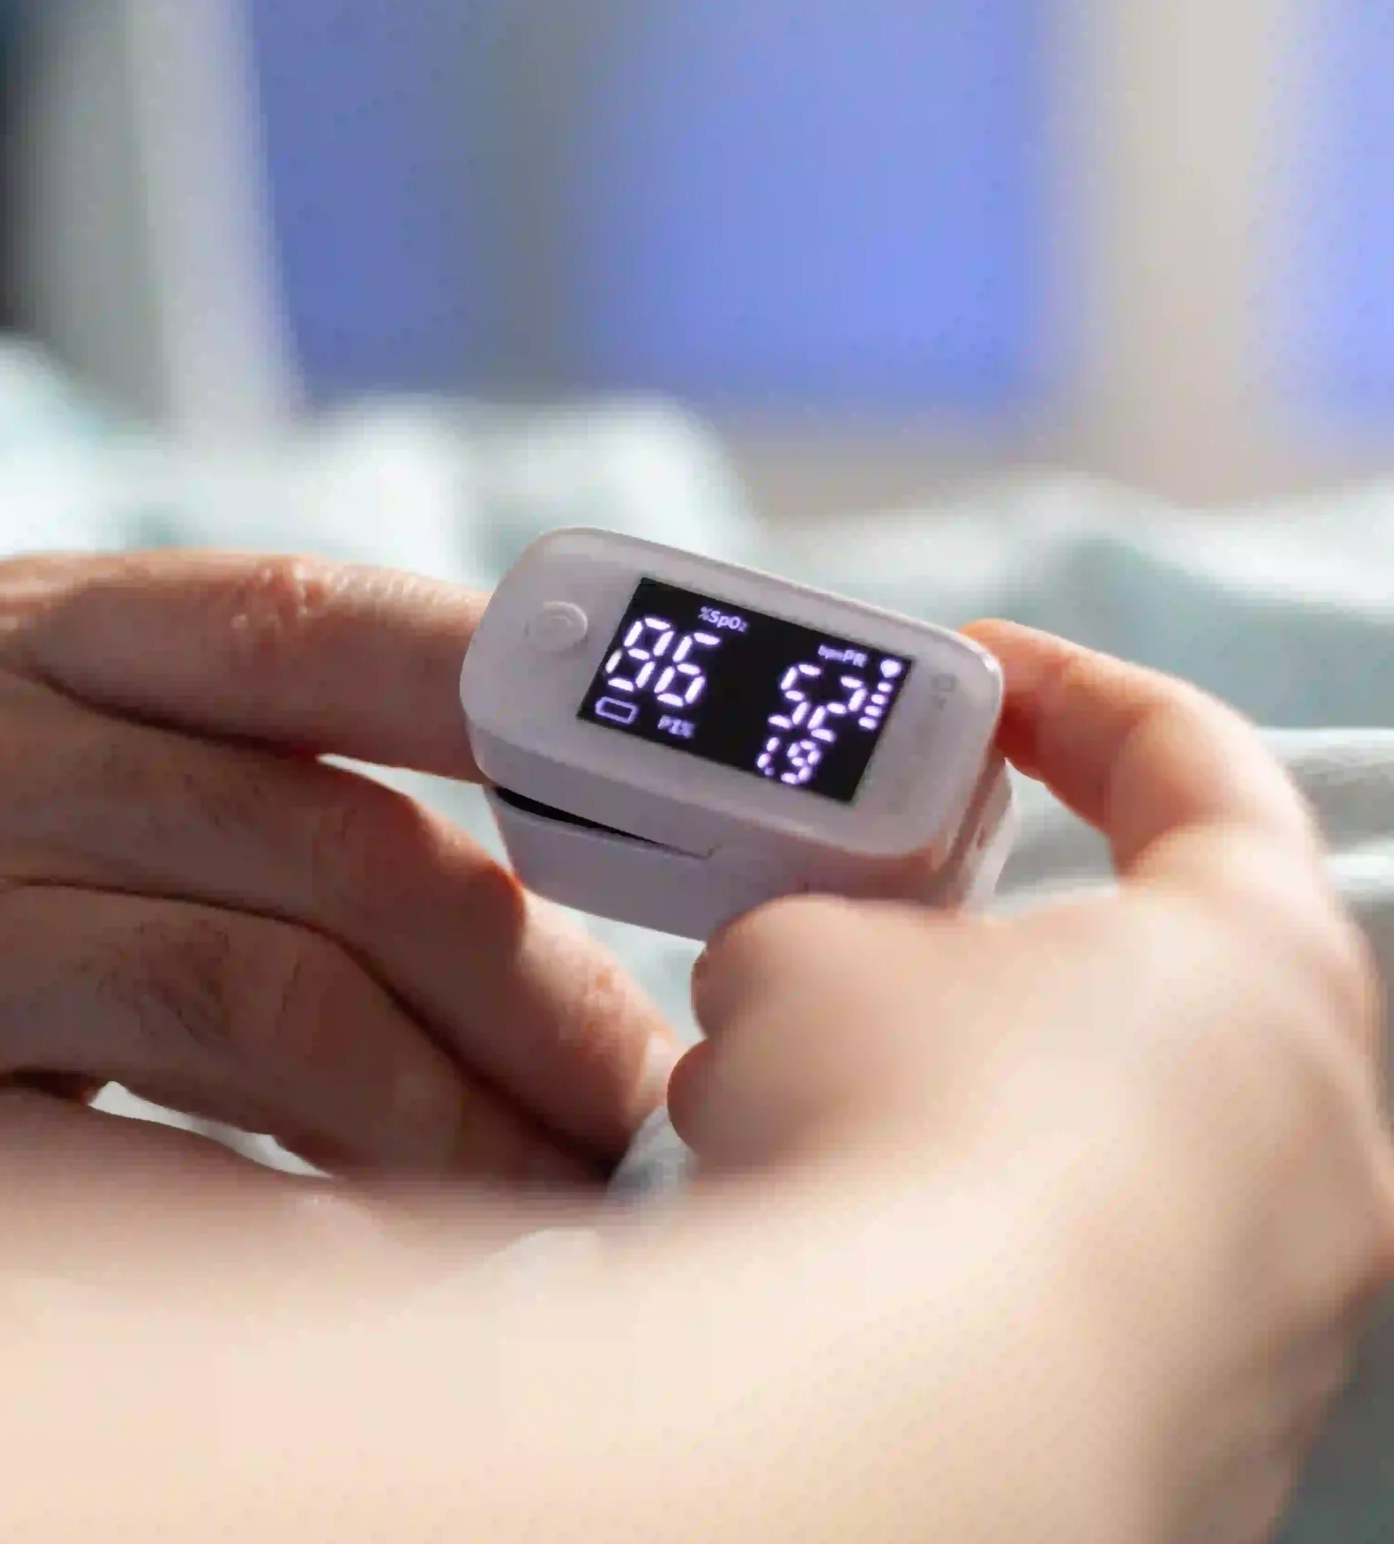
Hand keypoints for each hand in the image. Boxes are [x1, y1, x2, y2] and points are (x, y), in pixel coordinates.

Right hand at [0, 553, 672, 1178]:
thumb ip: (145, 757)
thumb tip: (457, 854)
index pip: (321, 617)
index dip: (544, 690)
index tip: (710, 788)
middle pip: (346, 834)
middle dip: (539, 982)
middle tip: (643, 1098)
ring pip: (279, 989)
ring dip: (461, 1117)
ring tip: (556, 1203)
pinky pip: (145, 1165)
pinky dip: (298, 1228)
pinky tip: (379, 1278)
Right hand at [670, 621, 1393, 1542]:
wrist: (919, 1416)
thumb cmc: (909, 1130)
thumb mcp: (803, 952)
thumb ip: (820, 931)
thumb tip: (794, 993)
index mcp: (1259, 955)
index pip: (1193, 759)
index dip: (1065, 691)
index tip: (968, 676)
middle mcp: (1322, 1126)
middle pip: (1144, 987)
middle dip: (969, 962)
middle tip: (845, 952)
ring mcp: (1284, 1295)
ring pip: (1093, 1153)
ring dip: (942, 1116)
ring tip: (779, 1127)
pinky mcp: (1207, 1425)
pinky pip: (1067, 1291)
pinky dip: (959, 1255)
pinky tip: (832, 1260)